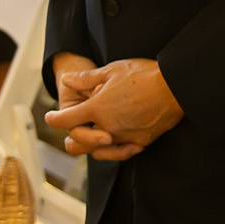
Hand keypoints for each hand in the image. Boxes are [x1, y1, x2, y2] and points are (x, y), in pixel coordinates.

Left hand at [44, 57, 181, 160]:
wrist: (175, 86)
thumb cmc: (144, 75)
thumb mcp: (112, 70)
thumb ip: (86, 78)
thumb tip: (67, 80)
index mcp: (97, 108)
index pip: (67, 120)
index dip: (54, 119)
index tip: (50, 118)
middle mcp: (108, 127)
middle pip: (79, 142)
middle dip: (72, 136)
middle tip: (71, 130)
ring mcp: (124, 137)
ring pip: (99, 150)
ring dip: (92, 144)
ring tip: (92, 136)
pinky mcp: (140, 142)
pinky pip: (121, 153)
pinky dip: (114, 150)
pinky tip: (115, 142)